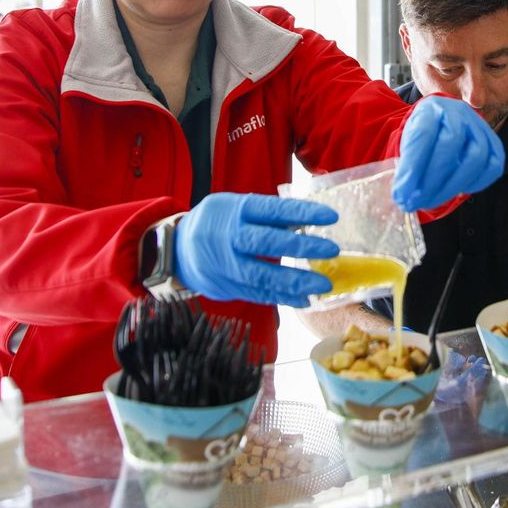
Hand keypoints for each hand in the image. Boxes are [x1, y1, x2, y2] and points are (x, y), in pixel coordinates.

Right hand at [175, 193, 339, 306]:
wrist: (176, 249)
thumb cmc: (218, 223)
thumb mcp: (236, 207)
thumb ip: (266, 216)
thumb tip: (305, 223)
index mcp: (235, 210)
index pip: (272, 210)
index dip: (301, 212)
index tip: (330, 217)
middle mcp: (228, 236)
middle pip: (266, 242)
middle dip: (301, 248)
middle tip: (331, 251)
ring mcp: (224, 264)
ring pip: (261, 275)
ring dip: (294, 282)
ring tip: (322, 285)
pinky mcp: (224, 287)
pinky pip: (256, 293)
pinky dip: (281, 297)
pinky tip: (303, 299)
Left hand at [392, 96, 505, 210]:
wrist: (443, 126)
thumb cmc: (423, 138)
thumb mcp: (407, 141)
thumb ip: (405, 164)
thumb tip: (403, 194)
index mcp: (431, 108)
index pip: (424, 133)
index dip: (413, 166)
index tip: (402, 192)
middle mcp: (458, 113)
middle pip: (451, 143)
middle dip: (432, 178)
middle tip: (416, 201)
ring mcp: (480, 128)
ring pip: (475, 157)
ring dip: (451, 186)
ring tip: (431, 201)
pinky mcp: (494, 145)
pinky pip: (492, 167)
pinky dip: (475, 185)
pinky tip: (456, 192)